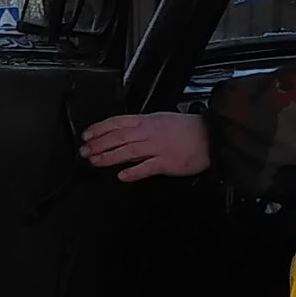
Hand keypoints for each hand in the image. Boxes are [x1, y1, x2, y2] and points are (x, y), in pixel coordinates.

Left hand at [79, 111, 211, 183]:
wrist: (210, 137)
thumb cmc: (188, 130)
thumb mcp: (162, 120)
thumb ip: (143, 127)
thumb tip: (123, 134)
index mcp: (148, 120)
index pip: (118, 122)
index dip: (100, 128)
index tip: (87, 135)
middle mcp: (150, 132)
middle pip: (118, 137)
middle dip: (99, 144)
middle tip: (85, 151)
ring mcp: (158, 147)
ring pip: (128, 151)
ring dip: (109, 157)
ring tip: (96, 161)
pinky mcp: (166, 163)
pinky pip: (146, 167)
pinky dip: (133, 172)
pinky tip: (122, 176)